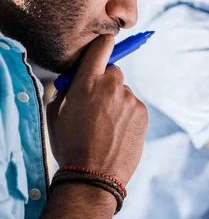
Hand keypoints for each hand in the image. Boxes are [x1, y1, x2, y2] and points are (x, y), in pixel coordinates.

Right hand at [47, 34, 147, 184]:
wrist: (93, 176)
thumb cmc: (70, 145)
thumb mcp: (56, 114)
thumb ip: (66, 89)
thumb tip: (73, 80)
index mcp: (87, 82)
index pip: (102, 46)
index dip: (104, 43)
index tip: (105, 43)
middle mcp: (111, 85)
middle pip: (113, 71)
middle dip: (105, 82)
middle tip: (97, 104)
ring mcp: (130, 99)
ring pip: (123, 92)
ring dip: (116, 102)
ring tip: (106, 127)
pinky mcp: (142, 112)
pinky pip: (133, 106)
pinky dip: (126, 115)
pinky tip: (116, 133)